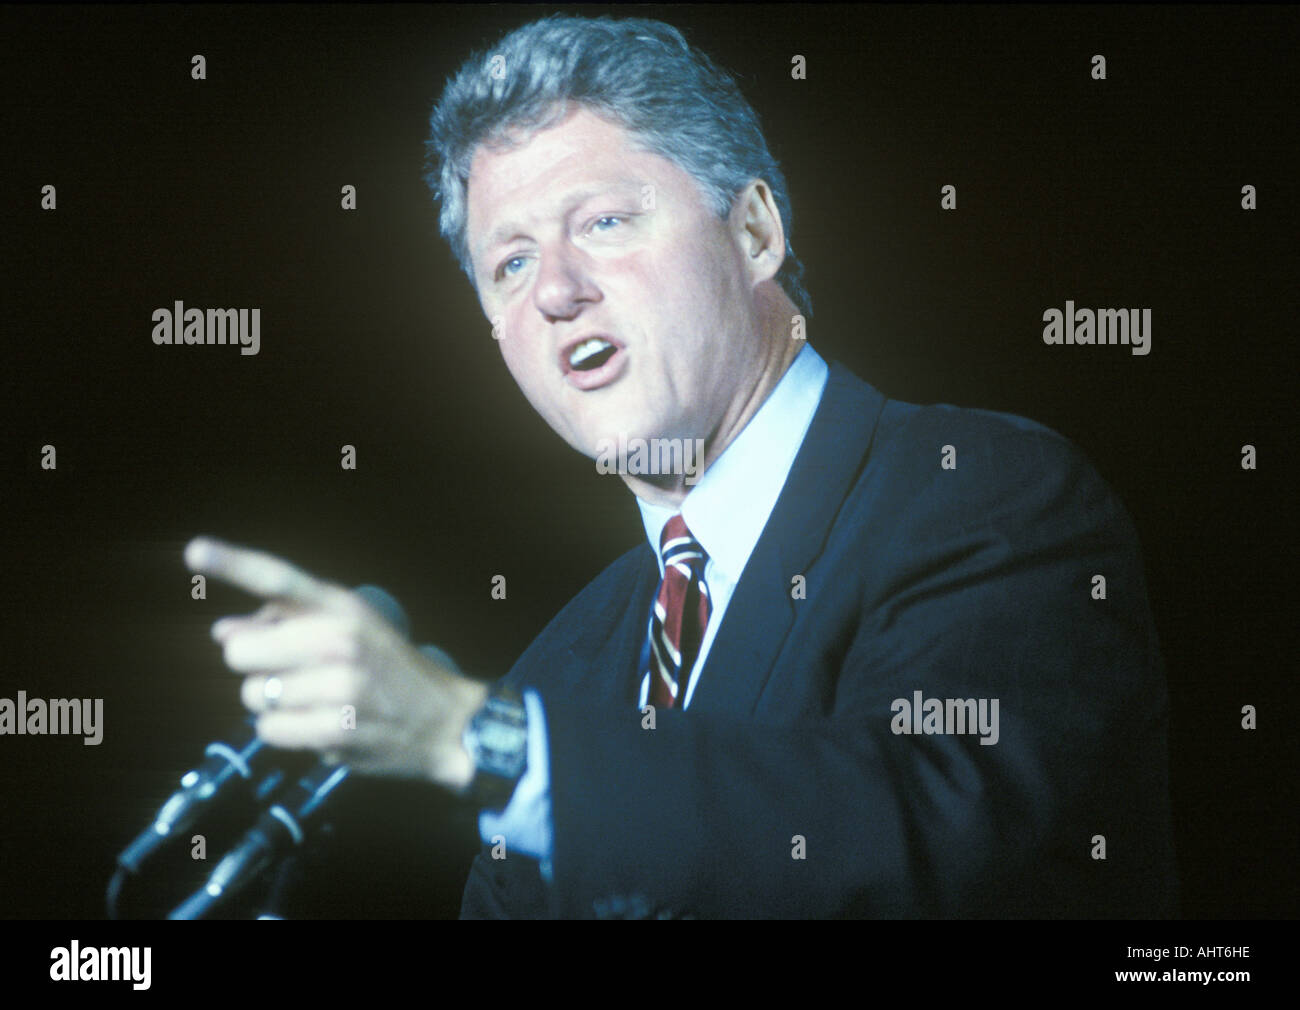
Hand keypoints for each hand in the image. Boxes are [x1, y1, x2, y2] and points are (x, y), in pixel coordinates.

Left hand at [184, 536, 488, 790]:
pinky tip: (319, 726)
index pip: (280, 579)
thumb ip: (287, 624)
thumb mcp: (352, 630)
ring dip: (273, 704)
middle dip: (256, 666)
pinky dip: (286, 733)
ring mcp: (338, 686)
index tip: (194, 551)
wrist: (445, 722)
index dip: (234, 563)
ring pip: (252, 696)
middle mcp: (338, 639)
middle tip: (292, 673)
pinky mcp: (334, 729)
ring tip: (316, 702)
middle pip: (241, 653)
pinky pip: (268, 730)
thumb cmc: (391, 672)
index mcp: (342, 607)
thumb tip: (223, 631)